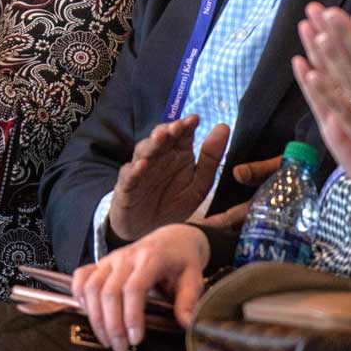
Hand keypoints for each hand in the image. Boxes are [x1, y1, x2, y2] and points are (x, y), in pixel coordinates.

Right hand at [71, 224, 209, 350]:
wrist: (173, 238)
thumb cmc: (182, 259)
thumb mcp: (193, 278)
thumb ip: (188, 301)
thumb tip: (186, 323)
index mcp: (151, 258)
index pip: (133, 288)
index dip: (131, 316)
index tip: (135, 339)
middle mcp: (126, 256)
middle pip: (109, 291)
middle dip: (112, 325)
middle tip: (120, 347)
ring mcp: (111, 258)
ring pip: (91, 287)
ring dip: (95, 317)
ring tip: (107, 339)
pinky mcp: (102, 263)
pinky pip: (81, 276)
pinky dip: (79, 296)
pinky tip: (90, 314)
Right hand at [108, 116, 229, 242]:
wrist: (148, 231)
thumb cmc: (173, 203)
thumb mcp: (198, 185)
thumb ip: (211, 159)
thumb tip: (223, 127)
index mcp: (176, 155)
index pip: (181, 134)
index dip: (186, 125)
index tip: (195, 119)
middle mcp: (158, 158)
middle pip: (161, 138)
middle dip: (168, 130)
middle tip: (177, 126)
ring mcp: (140, 171)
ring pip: (143, 151)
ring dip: (152, 143)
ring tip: (160, 137)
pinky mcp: (127, 187)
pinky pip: (129, 176)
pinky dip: (135, 169)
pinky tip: (142, 165)